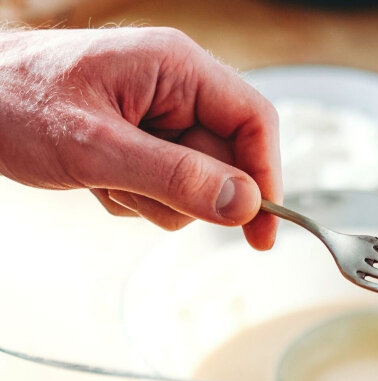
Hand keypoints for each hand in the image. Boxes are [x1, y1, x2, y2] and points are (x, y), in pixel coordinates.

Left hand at [0, 26, 280, 248]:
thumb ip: (176, 177)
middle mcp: (177, 88)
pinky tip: (99, 179)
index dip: (266, 178)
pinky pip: (169, 190)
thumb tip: (244, 205)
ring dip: (155, 200)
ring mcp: (162, 116)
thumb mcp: (98, 147)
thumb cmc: (16, 103)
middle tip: (137, 193)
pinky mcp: (146, 143)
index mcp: (176, 67)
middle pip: (228, 161)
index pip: (254, 121)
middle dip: (187, 193)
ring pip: (198, 185)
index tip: (262, 230)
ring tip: (106, 180)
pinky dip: (136, 198)